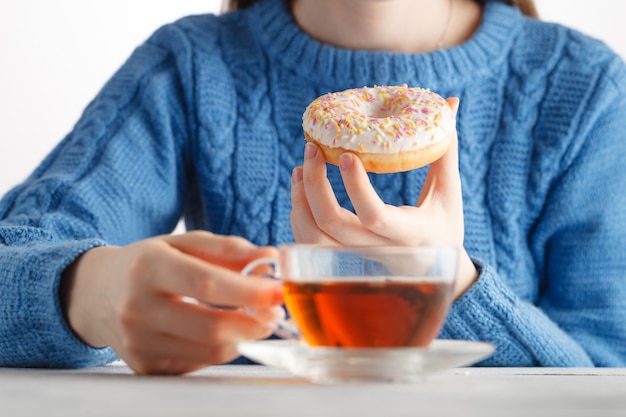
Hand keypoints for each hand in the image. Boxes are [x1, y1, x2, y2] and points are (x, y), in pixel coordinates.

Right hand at [60, 231, 282, 374]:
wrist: (95, 294)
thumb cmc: (148, 263)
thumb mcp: (183, 243)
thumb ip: (229, 249)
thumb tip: (271, 258)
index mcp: (147, 267)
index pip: (206, 284)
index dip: (249, 291)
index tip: (279, 291)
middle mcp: (137, 308)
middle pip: (211, 327)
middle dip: (254, 322)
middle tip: (273, 312)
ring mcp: (138, 343)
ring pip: (211, 351)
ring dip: (243, 337)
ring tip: (252, 320)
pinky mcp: (145, 367)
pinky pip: (200, 363)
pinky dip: (220, 348)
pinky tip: (220, 331)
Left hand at [290, 98, 476, 296]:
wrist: (431, 274)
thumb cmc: (443, 227)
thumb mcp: (449, 193)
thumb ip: (445, 150)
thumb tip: (451, 103)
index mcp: (409, 235)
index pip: (374, 216)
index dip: (356, 186)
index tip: (345, 154)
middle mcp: (378, 251)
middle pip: (333, 224)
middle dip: (315, 184)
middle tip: (312, 149)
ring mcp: (356, 259)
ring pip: (313, 238)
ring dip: (300, 201)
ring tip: (299, 169)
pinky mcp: (340, 260)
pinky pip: (308, 244)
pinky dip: (299, 217)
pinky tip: (301, 191)